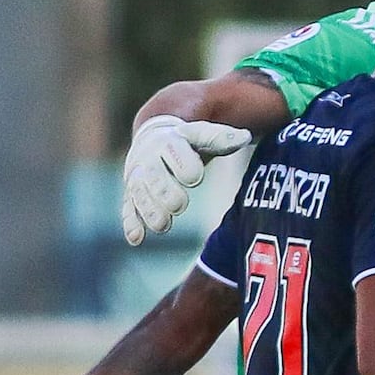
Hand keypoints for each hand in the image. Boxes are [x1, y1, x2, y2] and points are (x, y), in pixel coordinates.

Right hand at [117, 113, 247, 246]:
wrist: (153, 138)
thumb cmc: (186, 142)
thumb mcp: (202, 135)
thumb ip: (220, 138)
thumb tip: (245, 137)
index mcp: (168, 142)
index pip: (174, 152)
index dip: (184, 165)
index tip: (195, 177)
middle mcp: (149, 160)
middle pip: (154, 176)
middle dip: (165, 192)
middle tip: (180, 205)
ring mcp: (138, 178)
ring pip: (140, 194)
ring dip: (149, 211)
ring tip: (163, 226)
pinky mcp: (131, 195)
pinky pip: (128, 209)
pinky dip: (131, 223)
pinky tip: (136, 239)